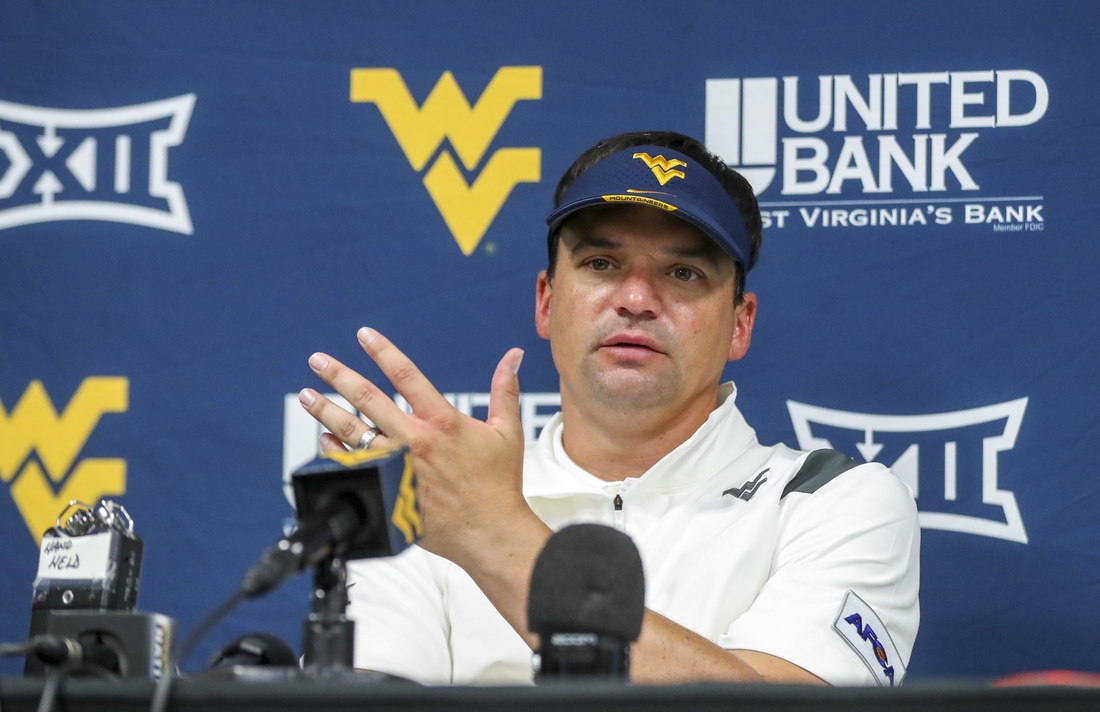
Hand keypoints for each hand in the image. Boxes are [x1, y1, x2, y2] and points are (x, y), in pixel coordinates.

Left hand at [297, 327, 530, 568]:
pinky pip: (352, 465)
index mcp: (442, 420)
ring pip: (352, 431)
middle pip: (367, 398)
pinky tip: (323, 439)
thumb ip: (504, 390)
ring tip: (307, 395)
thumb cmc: (499, 484)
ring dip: (325, 411)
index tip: (363, 335)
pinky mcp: (388, 489)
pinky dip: (334, 450)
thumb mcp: (507, 432)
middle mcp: (414, 439)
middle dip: (339, 376)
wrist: (488, 531)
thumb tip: (514, 354)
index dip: (382, 351)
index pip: (406, 374)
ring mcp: (396, 465)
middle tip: (318, 361)